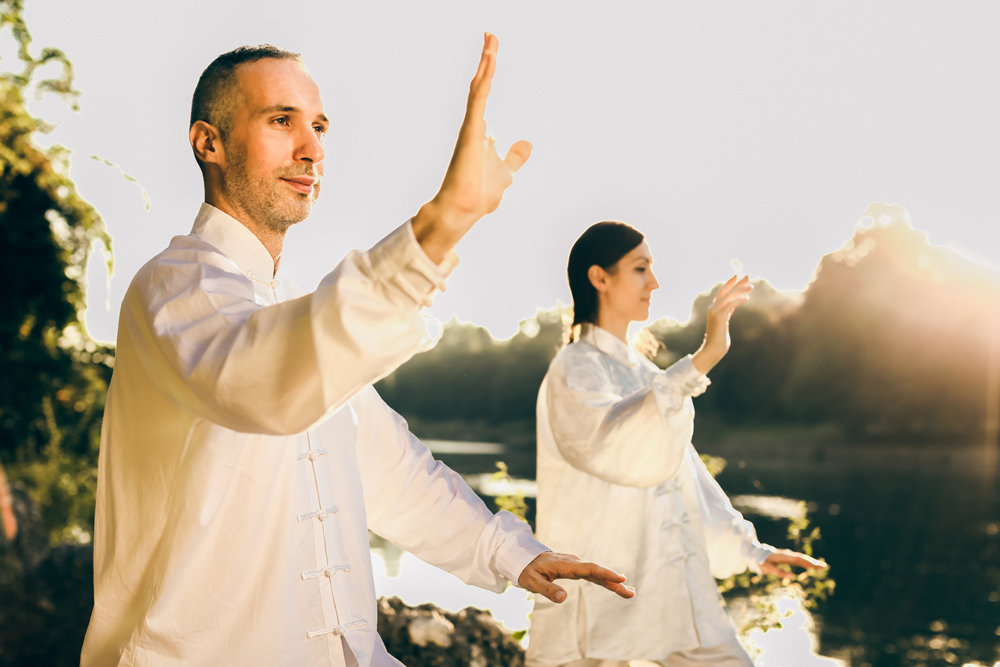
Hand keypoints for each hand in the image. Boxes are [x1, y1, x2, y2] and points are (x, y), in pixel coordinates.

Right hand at [412, 32, 531, 263]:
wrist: (464, 210)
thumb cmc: (480, 194)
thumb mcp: (507, 173)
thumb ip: (515, 157)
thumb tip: (527, 144)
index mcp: (480, 132)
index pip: (485, 95)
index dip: (489, 73)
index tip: (492, 52)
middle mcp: (474, 125)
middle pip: (481, 85)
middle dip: (487, 60)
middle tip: (491, 35)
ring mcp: (471, 127)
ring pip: (479, 87)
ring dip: (486, 63)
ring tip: (491, 39)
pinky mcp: (470, 131)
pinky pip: (478, 99)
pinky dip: (485, 79)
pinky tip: (490, 61)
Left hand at [518, 552, 634, 603]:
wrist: (523, 556)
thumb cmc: (527, 570)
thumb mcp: (532, 582)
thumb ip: (547, 590)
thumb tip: (563, 598)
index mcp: (566, 565)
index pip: (590, 569)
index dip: (605, 574)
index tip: (620, 579)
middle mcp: (574, 563)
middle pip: (598, 572)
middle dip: (615, 582)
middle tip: (631, 593)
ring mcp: (575, 565)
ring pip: (597, 573)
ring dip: (613, 582)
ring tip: (630, 592)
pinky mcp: (575, 568)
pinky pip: (593, 574)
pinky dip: (605, 580)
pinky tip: (615, 585)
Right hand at [692, 275, 751, 373]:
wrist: (713, 349)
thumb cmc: (719, 338)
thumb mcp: (724, 322)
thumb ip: (727, 312)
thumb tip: (734, 304)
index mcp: (713, 308)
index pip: (723, 293)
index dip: (730, 284)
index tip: (738, 277)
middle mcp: (712, 307)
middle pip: (725, 291)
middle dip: (736, 283)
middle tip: (747, 276)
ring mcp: (714, 312)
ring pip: (728, 296)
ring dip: (740, 290)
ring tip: (750, 287)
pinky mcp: (719, 317)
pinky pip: (730, 304)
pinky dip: (738, 300)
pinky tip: (746, 299)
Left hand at [759, 548, 828, 580]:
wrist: (754, 553)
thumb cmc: (761, 562)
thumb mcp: (769, 568)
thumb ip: (780, 572)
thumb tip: (792, 576)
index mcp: (784, 557)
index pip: (799, 560)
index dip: (809, 563)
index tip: (818, 567)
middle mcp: (787, 554)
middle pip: (802, 558)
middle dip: (813, 562)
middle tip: (824, 567)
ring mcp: (787, 555)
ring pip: (801, 558)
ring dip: (810, 562)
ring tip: (820, 567)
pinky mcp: (786, 557)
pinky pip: (797, 559)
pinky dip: (805, 562)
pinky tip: (809, 566)